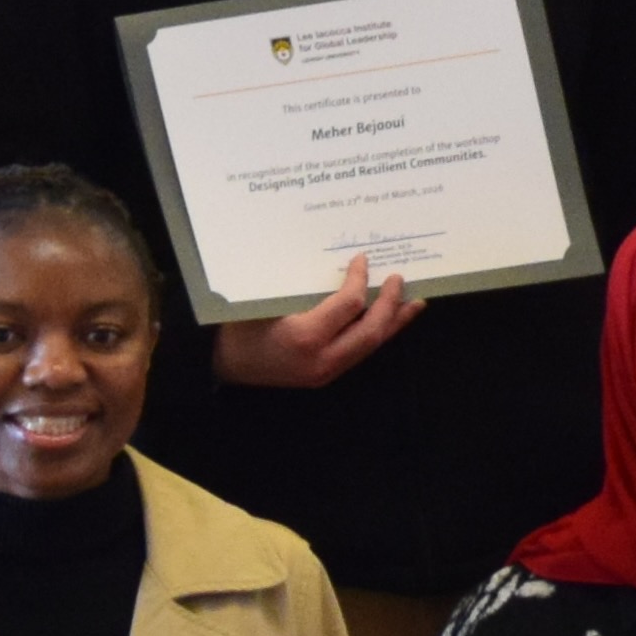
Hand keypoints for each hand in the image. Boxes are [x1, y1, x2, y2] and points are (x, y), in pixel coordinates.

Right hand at [214, 255, 418, 389]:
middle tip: (401, 280)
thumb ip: (299, 286)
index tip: (363, 259)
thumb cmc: (237, 329)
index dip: (360, 279)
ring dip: (394, 323)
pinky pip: (359, 354)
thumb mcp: (262, 301)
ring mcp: (325, 372)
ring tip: (413, 303)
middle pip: (371, 331)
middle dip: (390, 305)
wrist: (222, 369)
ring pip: (371, 347)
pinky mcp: (325, 377)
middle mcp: (321, 360)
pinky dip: (377, 335)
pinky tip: (388, 322)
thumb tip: (335, 258)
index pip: (349, 305)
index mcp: (304, 337)